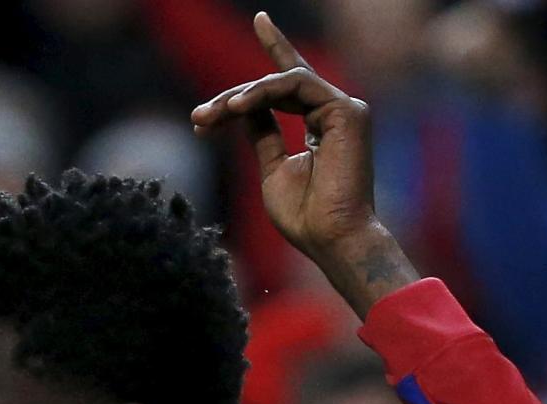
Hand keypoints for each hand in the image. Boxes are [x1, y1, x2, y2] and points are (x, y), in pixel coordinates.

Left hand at [190, 14, 417, 314]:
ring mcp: (344, 109)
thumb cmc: (305, 216)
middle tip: (199, 118)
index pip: (293, 80)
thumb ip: (262, 133)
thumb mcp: (272, 168)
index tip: (260, 19)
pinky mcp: (347, 110)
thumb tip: (244, 106)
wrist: (331, 239)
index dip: (276, 46)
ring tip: (213, 116)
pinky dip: (262, 92)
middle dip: (232, 98)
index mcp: (322, 124)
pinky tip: (236, 107)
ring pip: (282, 82)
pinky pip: (294, 86)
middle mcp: (336, 111)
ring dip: (241, 96)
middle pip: (276, 85)